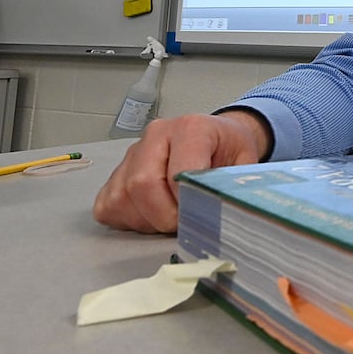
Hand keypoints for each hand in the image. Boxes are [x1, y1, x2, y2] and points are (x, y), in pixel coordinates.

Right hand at [92, 110, 271, 233]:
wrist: (216, 137)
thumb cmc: (228, 151)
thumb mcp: (245, 162)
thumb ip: (233, 184)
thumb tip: (228, 213)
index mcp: (190, 128)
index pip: (178, 172)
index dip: (187, 203)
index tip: (198, 215)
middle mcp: (155, 136)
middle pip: (142, 184)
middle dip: (164, 216)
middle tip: (183, 224)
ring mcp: (132, 153)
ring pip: (121, 198)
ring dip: (146, 221)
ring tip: (170, 217)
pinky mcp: (116, 172)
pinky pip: (107, 205)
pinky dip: (126, 220)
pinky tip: (150, 217)